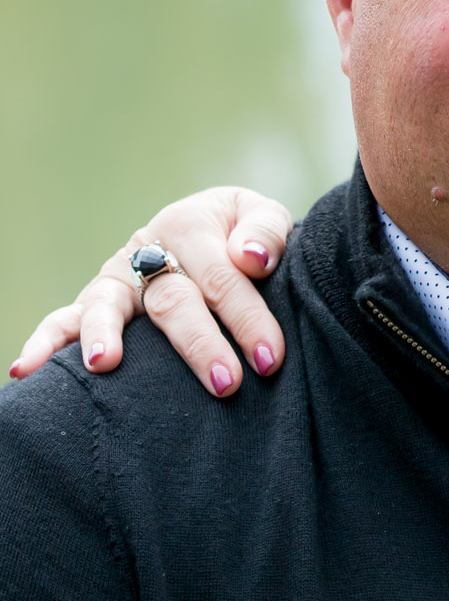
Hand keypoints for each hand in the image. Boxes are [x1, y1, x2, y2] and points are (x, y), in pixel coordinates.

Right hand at [9, 187, 293, 395]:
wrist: (214, 232)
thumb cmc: (243, 234)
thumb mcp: (260, 217)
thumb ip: (265, 232)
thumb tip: (250, 258)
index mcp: (191, 223)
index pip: (221, 276)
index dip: (248, 319)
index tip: (270, 360)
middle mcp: (148, 249)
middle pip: (170, 297)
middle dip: (199, 342)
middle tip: (226, 383)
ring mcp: (117, 278)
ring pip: (106, 305)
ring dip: (103, 334)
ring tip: (103, 364)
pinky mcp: (95, 303)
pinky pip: (63, 320)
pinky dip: (44, 342)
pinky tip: (25, 370)